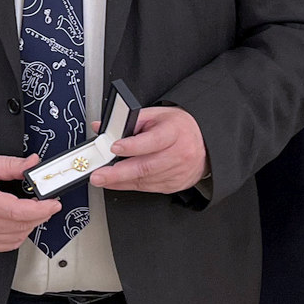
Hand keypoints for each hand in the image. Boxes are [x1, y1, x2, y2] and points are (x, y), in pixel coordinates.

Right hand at [0, 152, 60, 251]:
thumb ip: (12, 165)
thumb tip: (33, 164)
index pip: (19, 211)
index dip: (41, 209)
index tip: (54, 203)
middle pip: (22, 224)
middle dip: (40, 214)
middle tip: (46, 203)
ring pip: (17, 236)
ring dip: (30, 224)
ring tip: (32, 211)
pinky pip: (8, 245)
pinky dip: (19, 234)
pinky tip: (19, 223)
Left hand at [89, 105, 208, 193]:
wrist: (204, 144)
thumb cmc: (178, 128)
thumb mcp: (156, 115)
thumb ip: (129, 120)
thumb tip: (103, 126)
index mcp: (175, 132)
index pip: (153, 140)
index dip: (132, 146)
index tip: (114, 147)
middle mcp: (179, 153)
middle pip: (146, 166)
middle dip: (118, 173)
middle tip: (99, 175)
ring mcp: (178, 172)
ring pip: (145, 180)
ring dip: (120, 181)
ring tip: (102, 179)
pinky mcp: (174, 185)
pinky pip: (148, 188)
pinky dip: (129, 186)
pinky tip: (116, 183)